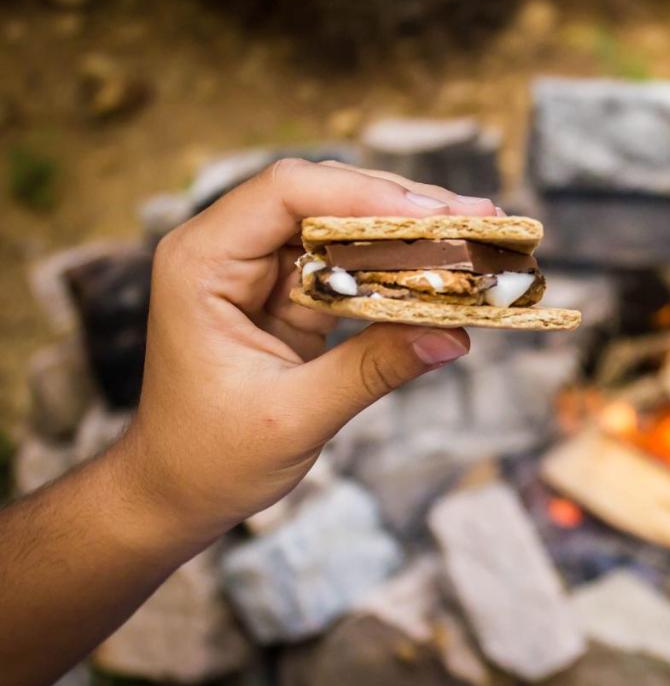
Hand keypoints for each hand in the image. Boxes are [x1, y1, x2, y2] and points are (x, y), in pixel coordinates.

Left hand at [118, 159, 495, 540]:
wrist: (175, 491)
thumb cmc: (210, 458)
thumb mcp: (294, 416)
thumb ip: (372, 370)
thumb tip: (453, 336)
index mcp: (201, 263)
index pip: (286, 194)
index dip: (364, 195)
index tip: (435, 215)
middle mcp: (227, 251)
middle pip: (323, 197)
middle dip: (403, 208)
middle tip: (478, 219)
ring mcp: (260, 271)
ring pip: (344, 228)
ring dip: (410, 235)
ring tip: (476, 238)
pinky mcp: (289, 295)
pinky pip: (352, 267)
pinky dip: (399, 270)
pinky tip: (446, 274)